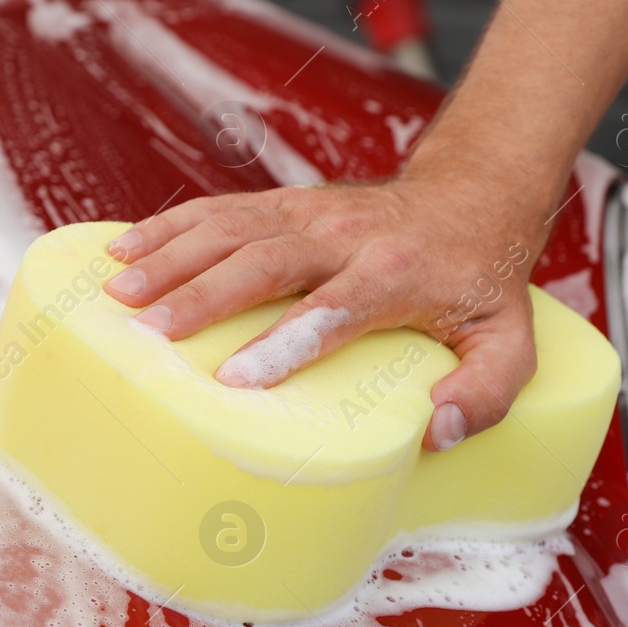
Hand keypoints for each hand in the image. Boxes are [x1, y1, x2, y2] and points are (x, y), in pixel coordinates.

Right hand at [102, 169, 552, 450]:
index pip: (334, 308)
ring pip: (230, 228)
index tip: (235, 377)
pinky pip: (218, 210)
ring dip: (170, 257)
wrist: (470, 195)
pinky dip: (167, 226)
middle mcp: (344, 236)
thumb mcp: (509, 344)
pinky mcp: (283, 204)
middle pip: (264, 262)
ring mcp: (308, 213)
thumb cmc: (481, 282)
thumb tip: (436, 432)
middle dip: (202, 294)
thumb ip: (486, 392)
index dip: (285, 341)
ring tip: (118, 292)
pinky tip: (121, 248)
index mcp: (395, 275)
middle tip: (150, 332)